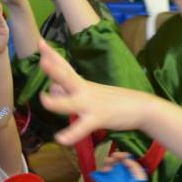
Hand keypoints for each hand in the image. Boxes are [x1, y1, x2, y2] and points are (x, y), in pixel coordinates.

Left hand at [36, 44, 154, 145]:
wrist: (141, 106)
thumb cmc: (112, 100)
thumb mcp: (90, 92)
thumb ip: (70, 90)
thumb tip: (52, 90)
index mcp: (82, 83)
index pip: (65, 66)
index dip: (52, 55)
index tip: (40, 42)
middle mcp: (85, 90)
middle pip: (67, 77)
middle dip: (54, 70)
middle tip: (42, 61)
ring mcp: (91, 104)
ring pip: (71, 103)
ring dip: (58, 102)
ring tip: (45, 100)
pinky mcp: (99, 118)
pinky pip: (83, 128)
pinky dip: (72, 134)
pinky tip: (61, 139)